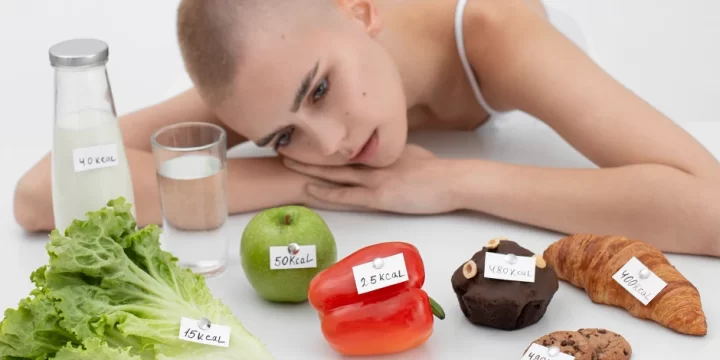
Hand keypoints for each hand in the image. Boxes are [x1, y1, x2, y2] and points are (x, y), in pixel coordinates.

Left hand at [284, 145, 461, 213]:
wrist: (453, 181)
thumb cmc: (438, 172)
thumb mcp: (411, 155)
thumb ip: (392, 154)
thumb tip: (382, 154)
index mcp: (379, 152)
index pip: (344, 145)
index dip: (322, 142)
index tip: (303, 136)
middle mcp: (373, 162)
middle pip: (332, 155)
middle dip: (306, 150)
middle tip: (282, 143)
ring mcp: (374, 178)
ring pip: (334, 172)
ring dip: (309, 168)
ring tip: (286, 162)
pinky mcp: (379, 196)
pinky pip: (347, 195)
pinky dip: (327, 192)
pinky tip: (309, 190)